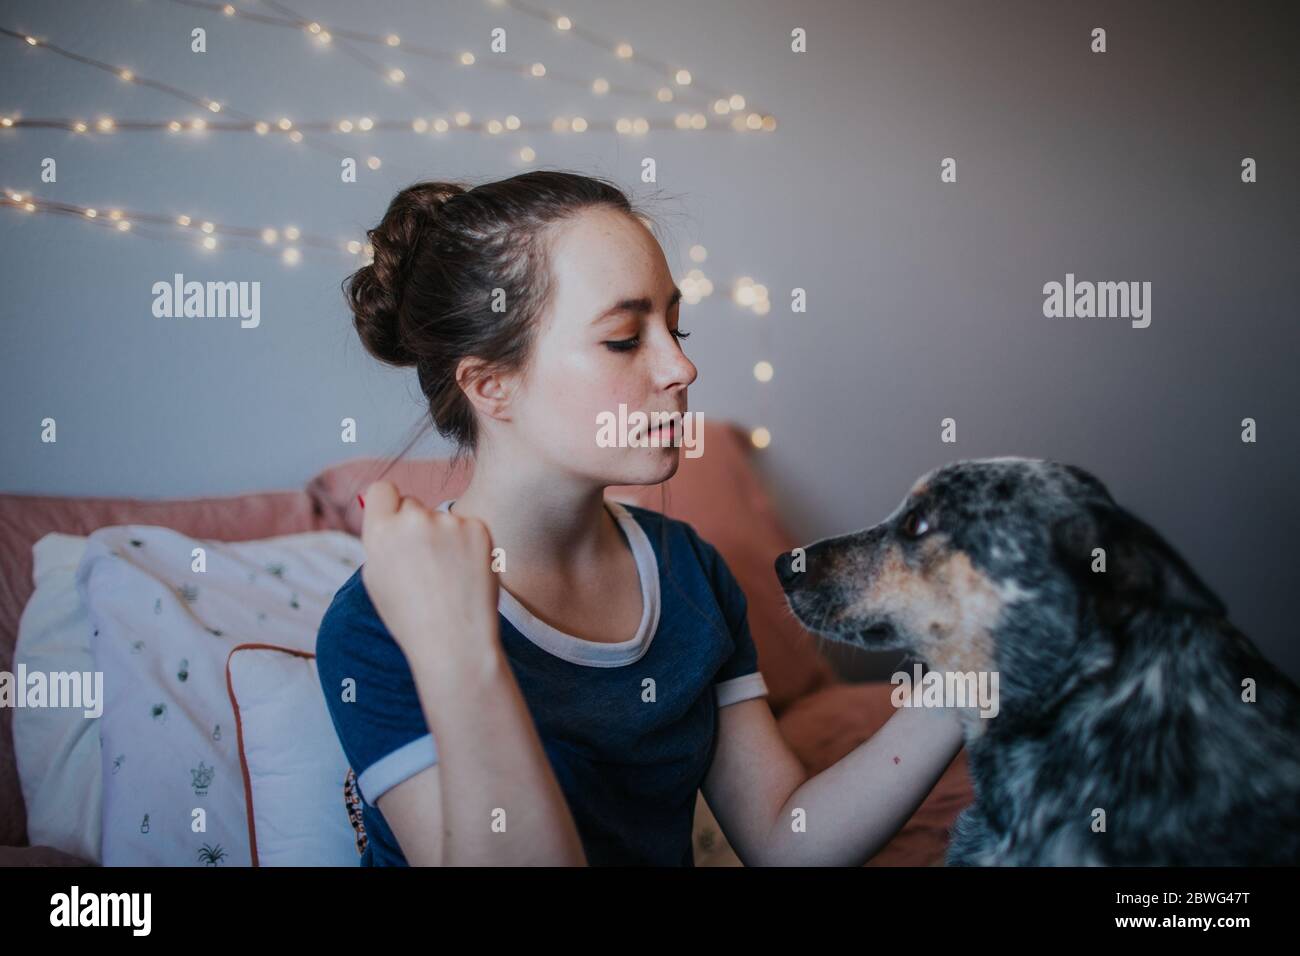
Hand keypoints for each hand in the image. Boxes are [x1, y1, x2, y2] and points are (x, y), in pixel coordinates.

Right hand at [357, 480, 499, 660]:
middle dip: (416, 526)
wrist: (454, 640)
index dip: (389, 505)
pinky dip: (468, 545)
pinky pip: (468, 528)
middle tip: (425, 564)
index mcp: (380, 532)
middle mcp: (413, 520)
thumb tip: (390, 513)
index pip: (382, 490)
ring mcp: (449, 522)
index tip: (395, 520)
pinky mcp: (478, 528)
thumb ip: (381, 540)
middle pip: (413, 505)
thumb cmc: (411, 617)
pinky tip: (466, 574)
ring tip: (448, 577)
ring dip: (445, 538)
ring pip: (443, 519)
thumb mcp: (377, 578)